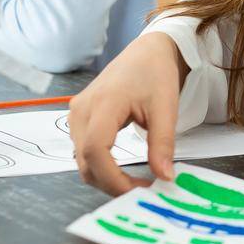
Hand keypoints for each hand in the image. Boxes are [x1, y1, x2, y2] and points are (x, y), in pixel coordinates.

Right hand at [68, 32, 187, 194]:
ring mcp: (76, 114)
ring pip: (82, 160)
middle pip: (85, 161)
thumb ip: (163, 144)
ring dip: (105, 177)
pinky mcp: (79, 118)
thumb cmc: (156, 73)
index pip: (95, 150)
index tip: (138, 191)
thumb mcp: (166, 107)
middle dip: (110, 183)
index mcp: (104, 103)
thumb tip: (165, 178)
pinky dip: (101, 166)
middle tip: (141, 192)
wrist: (146, 52)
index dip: (113, 178)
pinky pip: (84, 151)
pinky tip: (122, 171)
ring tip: (135, 183)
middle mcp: (82, 110)